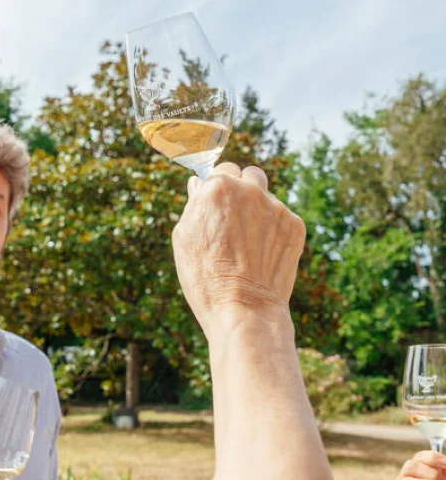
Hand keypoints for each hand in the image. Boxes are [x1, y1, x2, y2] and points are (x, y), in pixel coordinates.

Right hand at [172, 163, 305, 335]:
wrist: (245, 309)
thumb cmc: (206, 277)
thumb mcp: (184, 239)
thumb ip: (193, 204)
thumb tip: (199, 184)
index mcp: (217, 188)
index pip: (220, 171)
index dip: (216, 189)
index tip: (215, 206)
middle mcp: (249, 190)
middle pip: (246, 174)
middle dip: (240, 189)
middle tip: (233, 217)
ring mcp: (275, 206)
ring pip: (266, 195)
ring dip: (258, 206)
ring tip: (249, 239)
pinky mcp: (294, 224)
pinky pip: (282, 217)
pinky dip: (273, 230)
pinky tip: (262, 253)